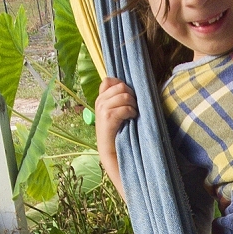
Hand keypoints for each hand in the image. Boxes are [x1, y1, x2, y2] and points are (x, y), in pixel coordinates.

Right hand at [95, 77, 137, 198]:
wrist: (113, 153)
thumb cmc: (119, 133)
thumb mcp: (117, 113)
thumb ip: (119, 99)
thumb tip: (126, 86)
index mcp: (101, 99)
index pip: (108, 80)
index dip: (121, 84)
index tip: (127, 96)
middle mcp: (99, 102)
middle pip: (120, 86)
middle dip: (131, 95)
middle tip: (133, 108)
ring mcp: (102, 110)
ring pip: (124, 95)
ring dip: (133, 104)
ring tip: (132, 114)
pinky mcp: (107, 118)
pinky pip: (124, 107)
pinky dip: (131, 112)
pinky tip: (131, 119)